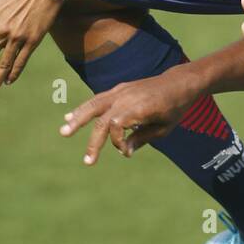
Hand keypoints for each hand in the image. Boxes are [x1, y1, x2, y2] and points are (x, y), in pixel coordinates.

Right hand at [58, 70, 197, 163]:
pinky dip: (84, 108)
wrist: (180, 82)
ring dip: (78, 118)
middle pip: (101, 118)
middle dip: (92, 140)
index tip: (126, 151)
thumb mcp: (164, 128)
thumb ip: (141, 139)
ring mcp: (122, 91)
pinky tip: (71, 117)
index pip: (115, 125)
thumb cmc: (175, 107)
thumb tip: (123, 152)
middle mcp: (127, 97)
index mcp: (139, 107)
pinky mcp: (120, 89)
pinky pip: (99, 99)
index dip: (117, 142)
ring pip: (94, 104)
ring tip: (64, 130)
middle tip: (86, 161)